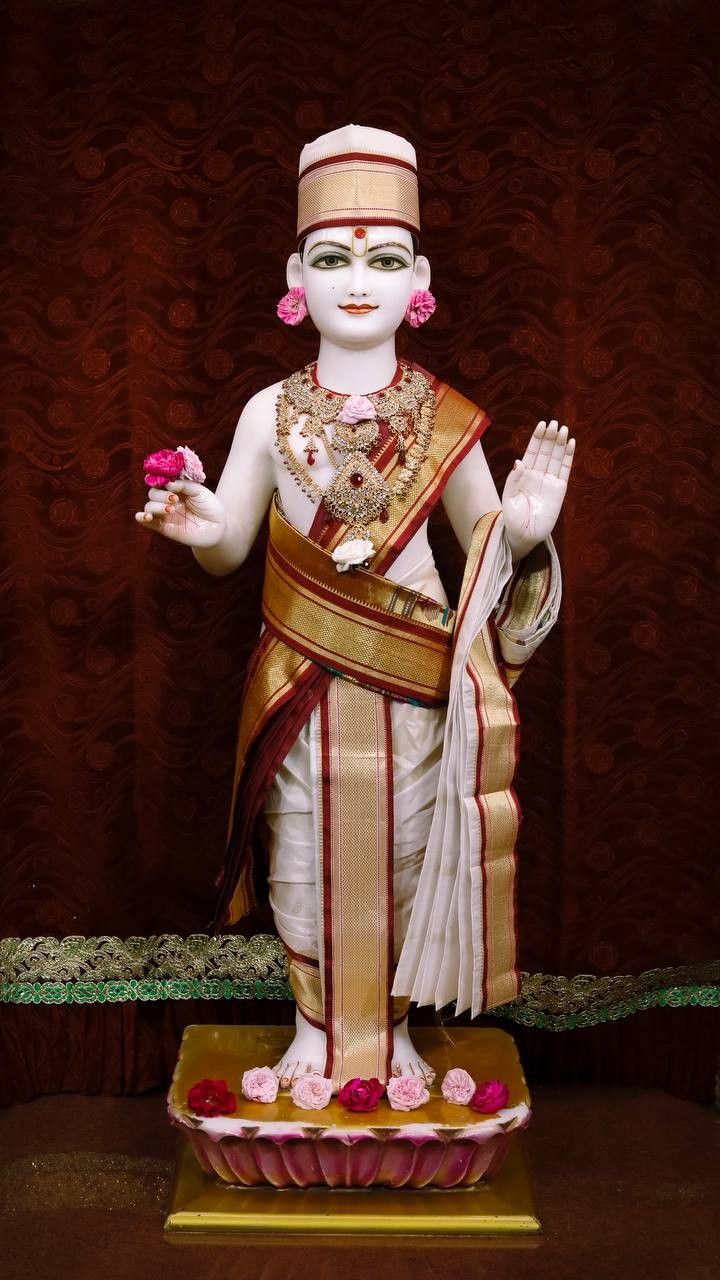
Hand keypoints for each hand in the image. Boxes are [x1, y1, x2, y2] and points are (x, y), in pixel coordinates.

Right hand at [134, 479, 226, 547]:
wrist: (218, 528)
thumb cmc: (210, 507)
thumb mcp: (199, 491)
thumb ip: (183, 485)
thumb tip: (168, 483)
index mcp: (176, 489)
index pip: (161, 481)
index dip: (159, 479)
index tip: (166, 481)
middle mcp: (168, 501)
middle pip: (153, 493)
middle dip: (161, 495)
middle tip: (174, 499)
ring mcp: (166, 514)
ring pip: (150, 506)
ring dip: (156, 506)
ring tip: (171, 509)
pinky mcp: (164, 528)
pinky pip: (147, 522)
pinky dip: (142, 518)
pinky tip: (146, 516)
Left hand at [502, 420, 574, 559]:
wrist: (524, 536)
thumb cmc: (513, 519)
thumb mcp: (509, 498)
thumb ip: (514, 480)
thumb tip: (519, 461)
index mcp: (524, 474)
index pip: (532, 452)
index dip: (537, 438)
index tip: (542, 424)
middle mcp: (538, 475)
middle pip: (546, 451)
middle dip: (550, 437)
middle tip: (555, 423)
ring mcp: (549, 481)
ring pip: (556, 458)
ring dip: (560, 443)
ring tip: (563, 429)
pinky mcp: (560, 490)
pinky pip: (565, 470)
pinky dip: (568, 456)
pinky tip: (571, 443)